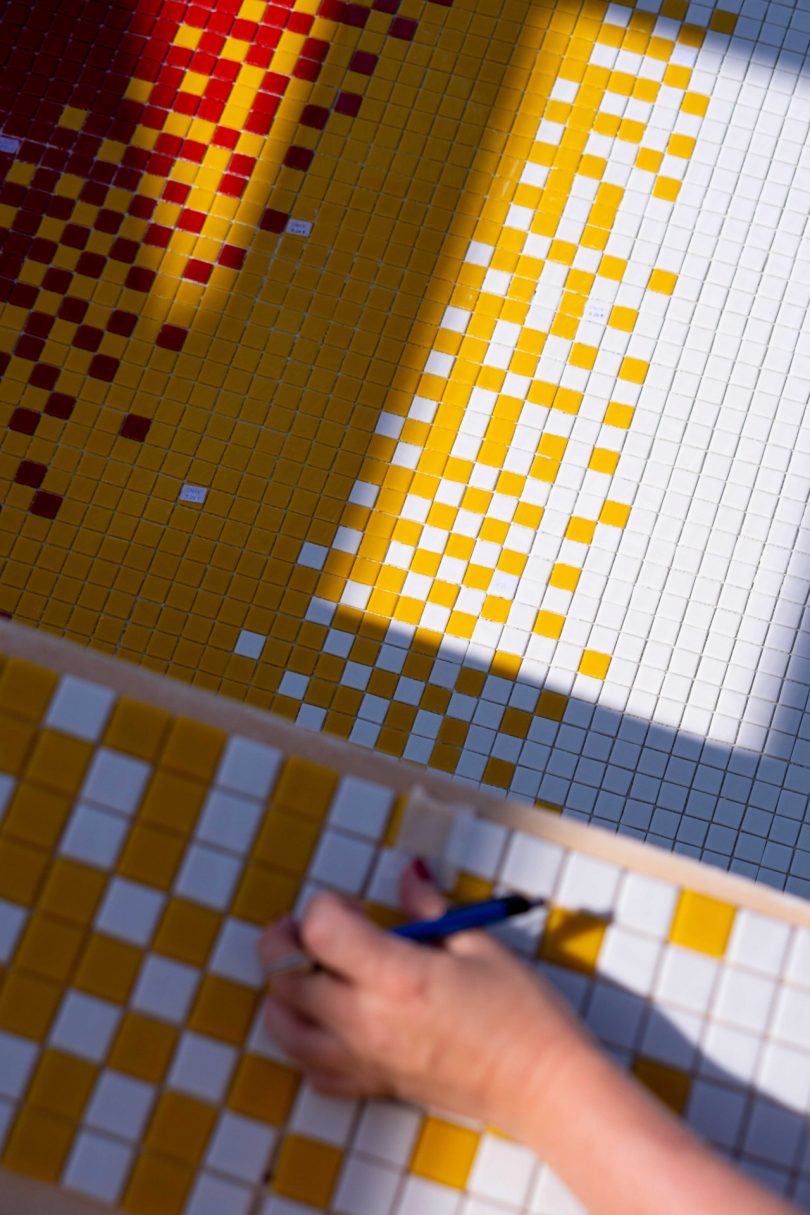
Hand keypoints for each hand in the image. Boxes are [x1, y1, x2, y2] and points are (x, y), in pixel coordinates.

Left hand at [257, 862, 591, 1135]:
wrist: (543, 1085)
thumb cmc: (521, 1014)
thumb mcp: (479, 943)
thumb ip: (429, 907)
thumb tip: (408, 873)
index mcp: (396, 976)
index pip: (318, 931)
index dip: (323, 906)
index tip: (350, 904)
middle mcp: (368, 1020)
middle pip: (285, 975)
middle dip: (288, 940)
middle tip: (316, 927)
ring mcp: (365, 1057)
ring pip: (284, 1025)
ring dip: (285, 990)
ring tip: (313, 970)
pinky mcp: (373, 1085)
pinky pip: (311, 1069)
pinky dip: (305, 1041)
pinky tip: (328, 1019)